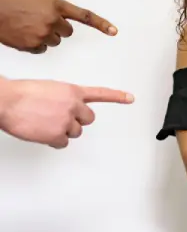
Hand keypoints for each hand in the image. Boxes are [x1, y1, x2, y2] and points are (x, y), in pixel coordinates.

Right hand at [0, 0, 117, 52]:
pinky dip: (34, 44)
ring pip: (55, 41)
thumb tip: (62, 19)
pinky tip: (22, 34)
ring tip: (27, 25)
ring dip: (45, 36)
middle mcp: (53, 19)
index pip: (83, 15)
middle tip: (39, 20)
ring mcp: (43, 33)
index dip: (100, 24)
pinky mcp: (33, 45)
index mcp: (55, 4)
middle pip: (67, 32)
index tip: (114, 31)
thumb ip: (54, 7)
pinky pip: (42, 49)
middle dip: (57, 28)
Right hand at [0, 78, 133, 148]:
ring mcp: (66, 121)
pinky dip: (54, 141)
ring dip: (64, 131)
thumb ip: (62, 98)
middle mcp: (74, 105)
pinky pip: (62, 143)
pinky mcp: (57, 134)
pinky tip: (42, 133)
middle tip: (60, 118)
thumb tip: (64, 108)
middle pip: (88, 119)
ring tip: (46, 123)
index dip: (117, 96)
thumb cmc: (22, 93)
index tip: (130, 98)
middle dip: (77, 120)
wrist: (7, 101)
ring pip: (75, 132)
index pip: (100, 93)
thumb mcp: (49, 88)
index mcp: (72, 91)